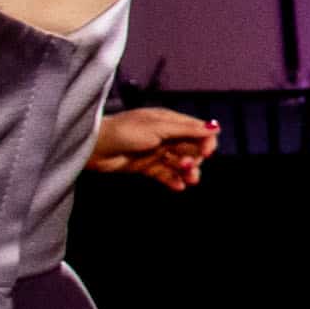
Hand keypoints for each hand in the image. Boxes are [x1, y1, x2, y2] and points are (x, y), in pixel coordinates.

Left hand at [87, 106, 215, 189]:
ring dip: (187, 172)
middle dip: (195, 159)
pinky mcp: (146, 167)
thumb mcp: (158, 127)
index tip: (207, 153)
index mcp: (169, 121)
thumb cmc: (124, 132)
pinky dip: (174, 181)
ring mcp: (156, 152)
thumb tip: (216, 128)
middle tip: (187, 166)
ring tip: (188, 180)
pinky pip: (166, 175)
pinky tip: (178, 187)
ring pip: (180, 163)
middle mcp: (165, 135)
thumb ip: (187, 129)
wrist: (92, 147)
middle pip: (192, 149)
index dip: (206, 142)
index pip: (197, 131)